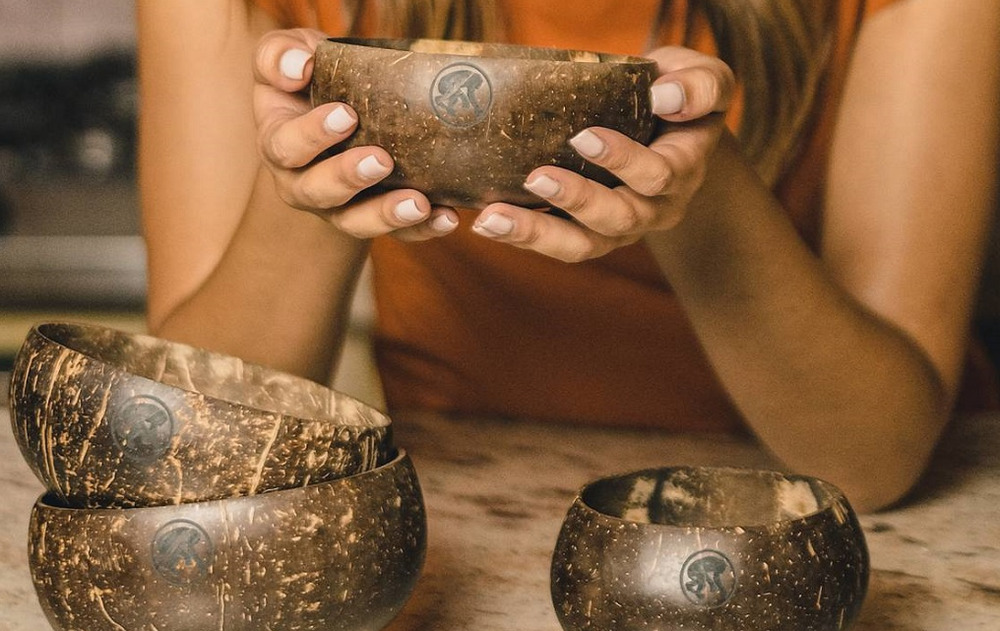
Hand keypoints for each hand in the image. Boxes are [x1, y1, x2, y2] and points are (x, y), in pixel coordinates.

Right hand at [253, 29, 458, 239]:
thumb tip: (299, 64)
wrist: (338, 105)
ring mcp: (340, 206)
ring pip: (356, 222)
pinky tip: (446, 216)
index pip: (286, 146)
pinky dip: (423, 229)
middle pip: (319, 191)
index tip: (346, 115)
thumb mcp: (287, 55)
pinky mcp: (375, 217)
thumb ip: (279, 55)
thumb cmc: (310, 76)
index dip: (313, 134)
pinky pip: (398, 233)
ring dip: (387, 215)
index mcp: (280, 144)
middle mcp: (304, 183)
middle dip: (349, 178)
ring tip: (419, 203)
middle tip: (381, 160)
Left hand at [471, 46, 734, 260]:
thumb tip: (665, 95)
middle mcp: (655, 209)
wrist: (672, 128)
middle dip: (576, 199)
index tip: (583, 136)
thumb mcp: (706, 80)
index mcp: (683, 170)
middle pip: (618, 219)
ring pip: (582, 245)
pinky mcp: (589, 232)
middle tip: (535, 176)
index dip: (622, 160)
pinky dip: (522, 237)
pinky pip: (558, 244)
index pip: (657, 174)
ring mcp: (620, 227)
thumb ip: (700, 86)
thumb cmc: (681, 95)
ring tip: (492, 219)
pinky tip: (485, 224)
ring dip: (536, 233)